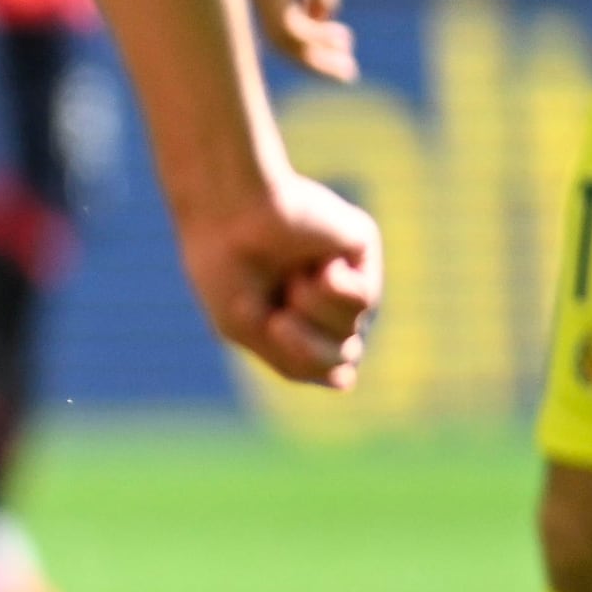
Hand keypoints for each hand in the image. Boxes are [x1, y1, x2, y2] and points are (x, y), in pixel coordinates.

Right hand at [180, 169, 383, 391]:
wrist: (229, 210)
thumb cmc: (225, 265)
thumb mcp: (247, 329)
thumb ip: (295, 360)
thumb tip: (346, 381)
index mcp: (291, 320)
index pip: (322, 368)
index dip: (302, 361)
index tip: (273, 334)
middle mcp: (322, 300)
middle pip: (339, 356)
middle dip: (304, 344)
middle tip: (276, 314)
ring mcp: (343, 275)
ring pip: (353, 329)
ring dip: (315, 314)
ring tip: (292, 280)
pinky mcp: (360, 248)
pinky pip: (366, 299)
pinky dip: (334, 292)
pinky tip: (317, 266)